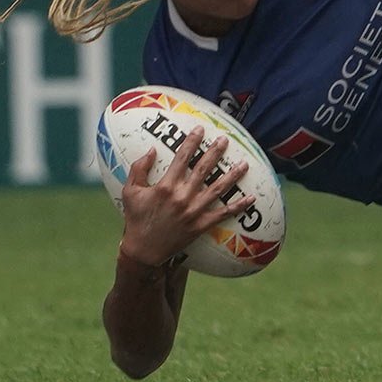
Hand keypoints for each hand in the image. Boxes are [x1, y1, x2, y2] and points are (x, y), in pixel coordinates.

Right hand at [118, 127, 255, 267]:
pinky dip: (238, 206)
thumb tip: (151, 149)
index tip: (200, 129)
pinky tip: (251, 198)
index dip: (192, 142)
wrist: (143, 251)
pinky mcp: (200, 225)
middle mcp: (182, 197)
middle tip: (225, 140)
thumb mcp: (130, 192)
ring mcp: (193, 212)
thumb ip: (139, 168)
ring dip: (232, 176)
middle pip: (203, 170)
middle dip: (215, 153)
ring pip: (218, 189)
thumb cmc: (136, 219)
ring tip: (244, 164)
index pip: (182, 158)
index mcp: (165, 186)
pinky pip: (223, 214)